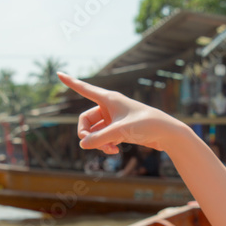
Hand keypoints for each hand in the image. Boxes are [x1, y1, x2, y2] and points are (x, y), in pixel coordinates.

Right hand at [58, 72, 178, 154]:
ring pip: (94, 131)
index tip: (59, 74)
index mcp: (109, 99)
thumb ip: (99, 138)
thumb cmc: (146, 125)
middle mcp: (109, 107)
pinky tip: (113, 151)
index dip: (71, 82)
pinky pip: (103, 138)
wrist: (166, 133)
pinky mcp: (119, 130)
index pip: (85, 89)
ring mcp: (113, 119)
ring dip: (97, 142)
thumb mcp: (120, 131)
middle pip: (85, 119)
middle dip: (86, 133)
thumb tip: (82, 144)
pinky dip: (105, 145)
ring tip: (108, 150)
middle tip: (90, 144)